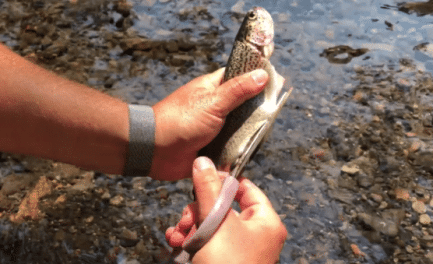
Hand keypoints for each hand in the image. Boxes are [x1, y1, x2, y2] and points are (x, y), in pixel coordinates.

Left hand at [150, 68, 268, 180]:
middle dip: (256, 111)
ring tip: (262, 135)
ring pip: (240, 128)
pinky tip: (249, 152)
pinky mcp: (213, 147)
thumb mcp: (213, 102)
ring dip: (248, 134)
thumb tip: (262, 75)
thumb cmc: (180, 120)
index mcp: (214, 88)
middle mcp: (216, 106)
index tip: (277, 82)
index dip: (257, 77)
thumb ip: (238, 90)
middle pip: (244, 105)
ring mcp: (215, 127)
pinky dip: (239, 151)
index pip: (240, 76)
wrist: (155, 151)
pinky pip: (232, 148)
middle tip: (272, 113)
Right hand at [166, 157, 286, 263]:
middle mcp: (254, 234)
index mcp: (265, 222)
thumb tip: (203, 161)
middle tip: (186, 216)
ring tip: (178, 233)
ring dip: (189, 225)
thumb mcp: (217, 222)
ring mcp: (237, 250)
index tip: (202, 176)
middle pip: (223, 206)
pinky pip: (205, 242)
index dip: (224, 180)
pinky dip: (189, 240)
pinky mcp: (220, 261)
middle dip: (198, 209)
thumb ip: (209, 188)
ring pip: (210, 224)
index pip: (246, 188)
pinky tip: (176, 243)